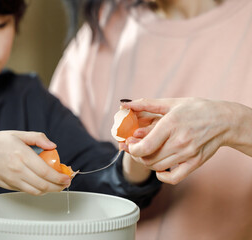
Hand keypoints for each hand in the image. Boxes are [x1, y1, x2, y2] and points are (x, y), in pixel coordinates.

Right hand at [0, 131, 71, 194]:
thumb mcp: (19, 134)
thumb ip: (38, 138)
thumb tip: (53, 145)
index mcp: (21, 154)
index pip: (45, 171)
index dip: (59, 177)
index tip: (67, 177)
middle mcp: (17, 169)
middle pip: (43, 185)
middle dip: (58, 186)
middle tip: (65, 183)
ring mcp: (12, 179)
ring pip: (36, 191)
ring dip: (50, 190)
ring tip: (57, 185)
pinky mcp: (8, 185)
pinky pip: (27, 191)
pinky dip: (38, 190)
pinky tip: (43, 185)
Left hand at [121, 98, 236, 183]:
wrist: (225, 120)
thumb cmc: (196, 109)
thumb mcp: (171, 103)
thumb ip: (146, 104)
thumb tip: (124, 104)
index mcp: (171, 124)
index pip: (145, 147)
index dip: (132, 149)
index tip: (128, 143)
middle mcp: (180, 142)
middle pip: (148, 159)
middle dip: (136, 154)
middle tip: (134, 147)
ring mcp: (188, 154)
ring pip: (157, 167)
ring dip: (146, 161)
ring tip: (146, 152)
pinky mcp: (195, 163)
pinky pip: (173, 178)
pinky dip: (162, 176)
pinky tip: (159, 168)